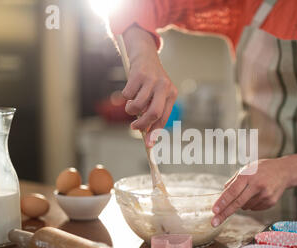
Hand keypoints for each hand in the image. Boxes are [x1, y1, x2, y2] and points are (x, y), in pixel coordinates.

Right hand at [122, 26, 177, 146]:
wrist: (144, 54)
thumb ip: (153, 111)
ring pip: (138, 105)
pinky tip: (129, 90)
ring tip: (130, 105)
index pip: (164, 117)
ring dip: (130, 109)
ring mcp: (152, 80)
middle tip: (134, 127)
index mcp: (172, 94)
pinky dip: (124, 96)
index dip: (155, 132)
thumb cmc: (150, 80)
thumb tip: (147, 134)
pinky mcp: (139, 74)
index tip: (148, 144)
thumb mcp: (157, 94)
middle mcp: (164, 87)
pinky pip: (128, 95)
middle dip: (142, 124)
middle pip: (154, 113)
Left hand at [211, 153, 296, 226]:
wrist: (284, 171)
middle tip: (214, 222)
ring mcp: (265, 195)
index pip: (232, 191)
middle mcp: (257, 185)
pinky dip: (251, 204)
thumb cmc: (262, 169)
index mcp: (248, 175)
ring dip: (242, 203)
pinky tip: (258, 195)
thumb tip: (222, 194)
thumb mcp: (246, 169)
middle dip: (224, 214)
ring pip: (245, 207)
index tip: (214, 210)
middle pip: (237, 203)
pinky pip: (254, 208)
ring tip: (251, 191)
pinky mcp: (271, 202)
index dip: (222, 202)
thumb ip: (233, 181)